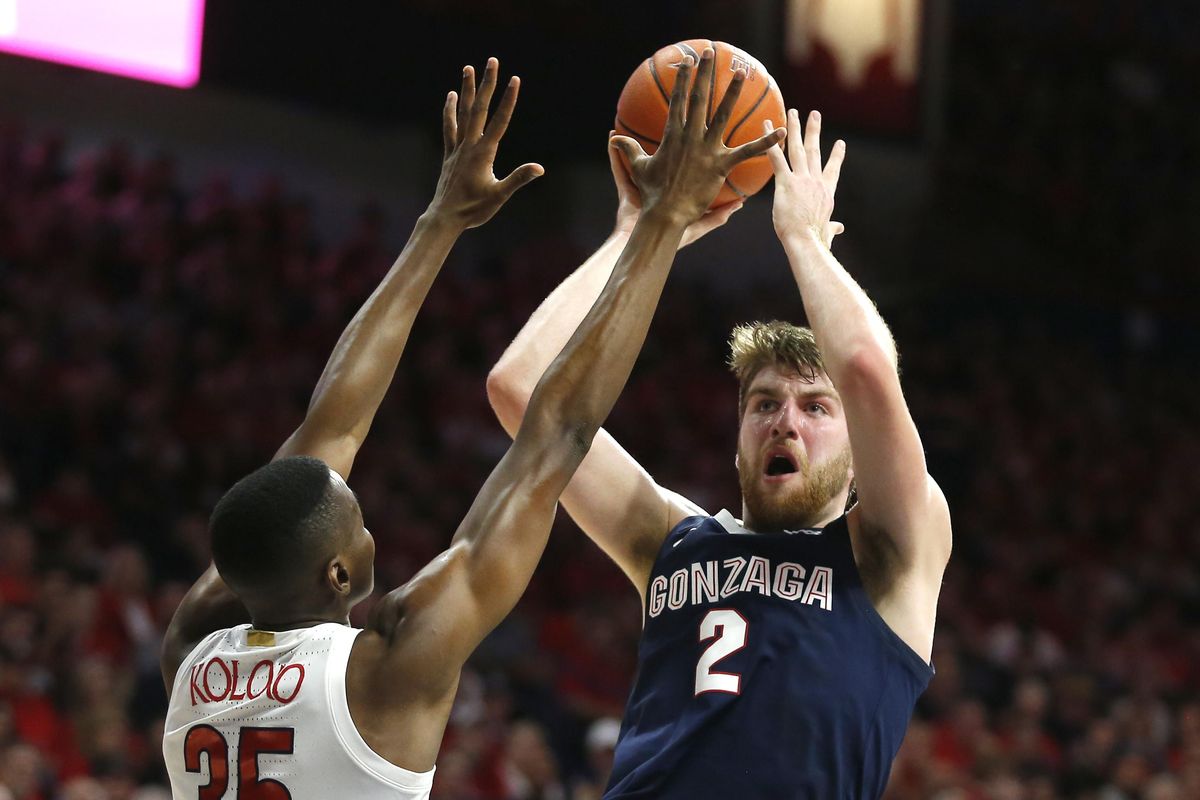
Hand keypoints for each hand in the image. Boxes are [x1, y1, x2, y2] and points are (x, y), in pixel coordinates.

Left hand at [428, 57, 543, 229]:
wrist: (445, 218)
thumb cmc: (473, 210)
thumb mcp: (499, 195)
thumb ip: (518, 179)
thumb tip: (539, 168)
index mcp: (483, 153)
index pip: (499, 121)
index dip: (508, 100)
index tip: (515, 80)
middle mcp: (469, 146)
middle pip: (479, 109)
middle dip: (487, 84)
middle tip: (492, 61)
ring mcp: (457, 148)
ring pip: (463, 113)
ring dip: (467, 90)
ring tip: (468, 68)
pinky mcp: (450, 154)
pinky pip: (449, 127)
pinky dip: (451, 111)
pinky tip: (452, 96)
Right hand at [609, 48, 783, 226]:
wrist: (665, 213)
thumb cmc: (651, 193)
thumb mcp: (638, 168)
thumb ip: (628, 150)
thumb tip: (613, 138)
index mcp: (672, 135)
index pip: (678, 100)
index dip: (682, 79)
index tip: (687, 61)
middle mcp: (690, 137)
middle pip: (699, 99)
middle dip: (704, 74)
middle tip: (711, 55)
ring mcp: (706, 150)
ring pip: (722, 115)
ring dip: (731, 93)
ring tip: (740, 74)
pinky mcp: (720, 165)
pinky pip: (746, 151)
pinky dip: (765, 142)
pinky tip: (781, 132)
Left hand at [764, 109, 844, 244]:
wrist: (807, 240)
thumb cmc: (815, 240)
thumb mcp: (827, 232)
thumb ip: (832, 227)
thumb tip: (839, 228)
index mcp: (826, 193)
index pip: (832, 170)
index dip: (836, 156)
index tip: (839, 143)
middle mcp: (815, 181)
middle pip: (814, 151)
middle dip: (813, 131)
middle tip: (814, 115)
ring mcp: (801, 180)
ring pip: (797, 148)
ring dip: (794, 128)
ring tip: (792, 112)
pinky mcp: (786, 183)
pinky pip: (776, 158)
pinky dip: (771, 142)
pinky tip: (767, 127)